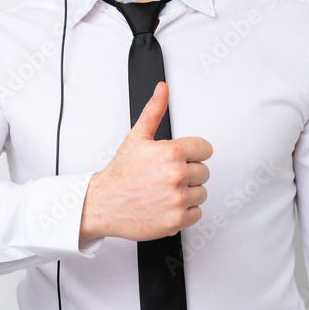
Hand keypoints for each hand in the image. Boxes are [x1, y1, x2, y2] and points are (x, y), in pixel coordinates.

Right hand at [80, 82, 211, 242]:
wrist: (104, 204)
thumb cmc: (121, 173)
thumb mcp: (137, 137)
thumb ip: (154, 111)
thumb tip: (162, 89)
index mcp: (170, 153)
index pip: (205, 150)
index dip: (192, 153)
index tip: (179, 159)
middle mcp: (176, 175)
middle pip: (203, 172)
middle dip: (187, 173)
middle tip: (166, 176)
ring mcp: (177, 199)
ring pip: (201, 193)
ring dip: (187, 192)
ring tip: (165, 190)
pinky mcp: (176, 220)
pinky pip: (197, 213)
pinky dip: (185, 211)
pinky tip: (167, 204)